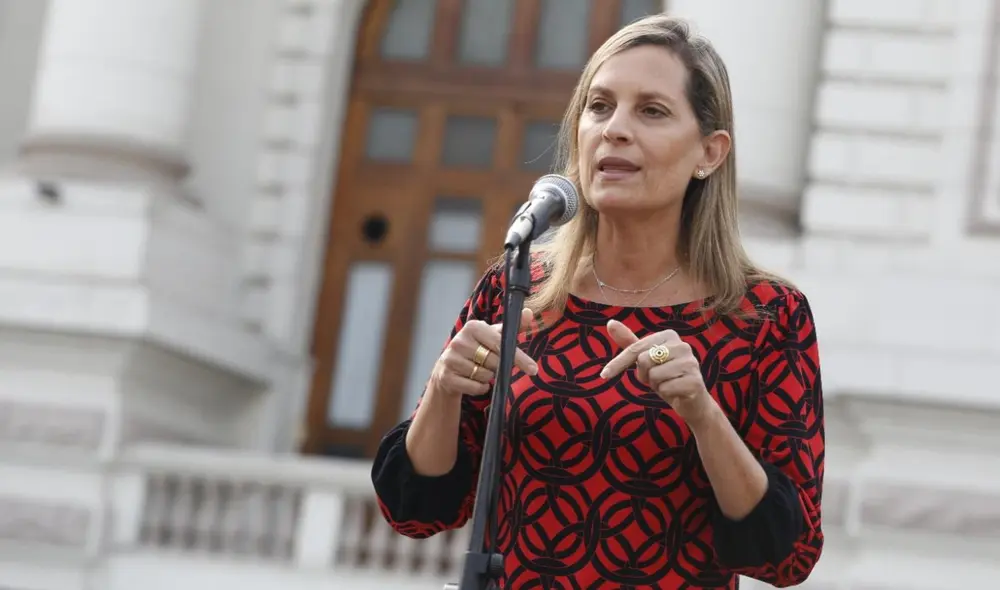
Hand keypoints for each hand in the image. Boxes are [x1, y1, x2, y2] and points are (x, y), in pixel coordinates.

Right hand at [429, 308, 537, 398]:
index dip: (519, 357)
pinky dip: (480, 388)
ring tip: (478, 370)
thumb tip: (529, 312)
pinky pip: (475, 387)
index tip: (533, 369)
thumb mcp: (493, 336)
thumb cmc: (476, 349)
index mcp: (473, 327)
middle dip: (498, 367)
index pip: (500, 344)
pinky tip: (473, 381)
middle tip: (491, 365)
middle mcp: (459, 341)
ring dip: (488, 378)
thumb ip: (512, 327)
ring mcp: (451, 359)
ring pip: (485, 376)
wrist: (447, 369)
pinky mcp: (447, 377)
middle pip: (494, 362)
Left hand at [600, 319, 718, 430]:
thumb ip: (629, 342)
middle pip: (643, 360)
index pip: (635, 348)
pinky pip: (664, 388)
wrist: (692, 402)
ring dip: (656, 385)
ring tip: (668, 384)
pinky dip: (665, 393)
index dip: (618, 363)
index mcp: (669, 335)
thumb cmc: (666, 377)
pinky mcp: (694, 381)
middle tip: (657, 378)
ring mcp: (690, 363)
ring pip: (654, 375)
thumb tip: (610, 323)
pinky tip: (676, 392)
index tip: (604, 375)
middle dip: (645, 375)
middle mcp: (682, 345)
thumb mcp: (646, 360)